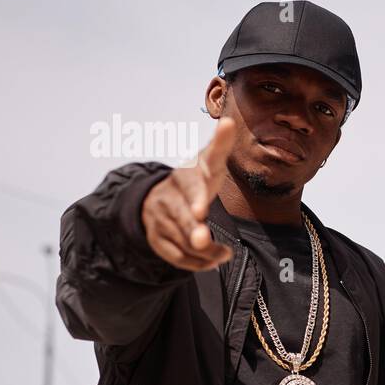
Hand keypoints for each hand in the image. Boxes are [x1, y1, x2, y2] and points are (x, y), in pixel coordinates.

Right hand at [140, 117, 236, 270]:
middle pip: (182, 216)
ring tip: (224, 255)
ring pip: (182, 240)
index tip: (201, 210)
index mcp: (185, 176)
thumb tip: (228, 122)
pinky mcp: (156, 237)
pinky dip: (195, 262)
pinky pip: (175, 255)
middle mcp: (168, 196)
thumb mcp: (208, 160)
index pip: (191, 184)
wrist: (159, 197)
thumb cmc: (195, 178)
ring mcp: (159, 217)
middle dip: (193, 229)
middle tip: (204, 241)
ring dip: (203, 251)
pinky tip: (211, 262)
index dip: (195, 197)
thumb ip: (219, 145)